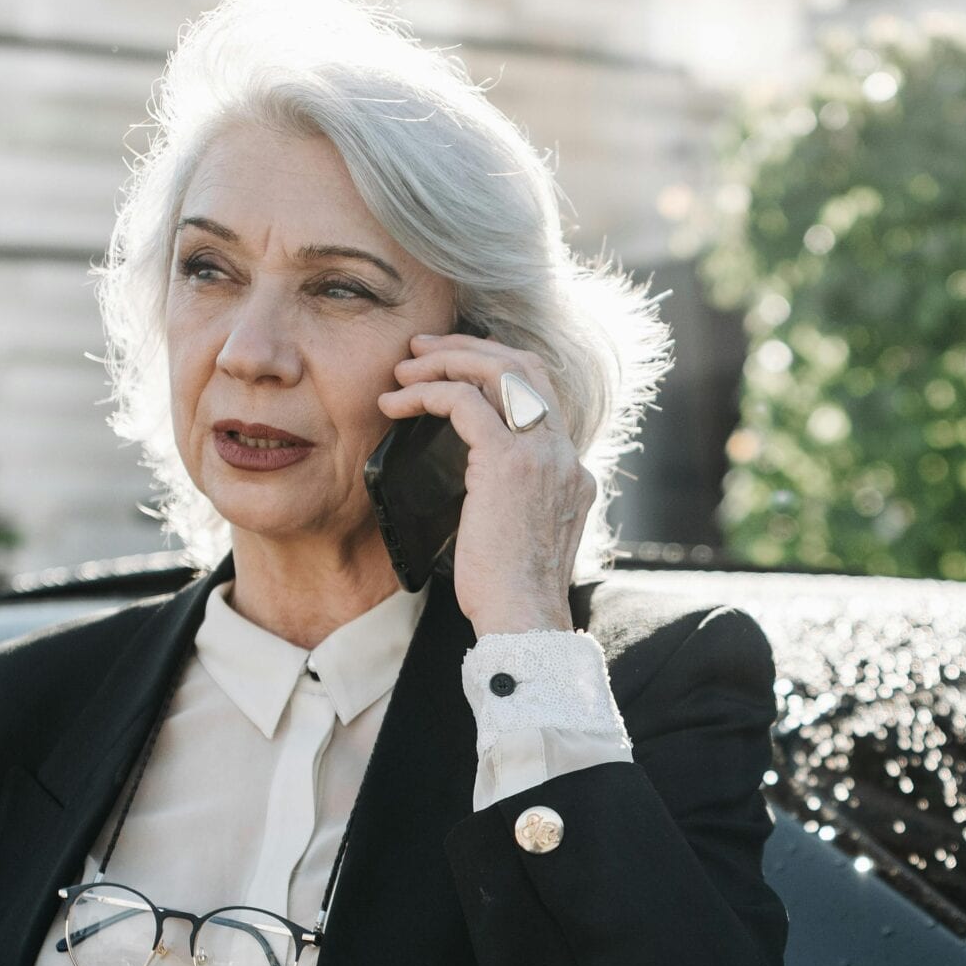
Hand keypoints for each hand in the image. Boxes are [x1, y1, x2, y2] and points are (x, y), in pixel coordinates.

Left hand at [382, 331, 593, 634]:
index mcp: (570, 469)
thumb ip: (512, 497)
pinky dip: (427, 394)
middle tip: (423, 349)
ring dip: (445, 361)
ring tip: (403, 371)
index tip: (455, 369)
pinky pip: (464, 401)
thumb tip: (475, 482)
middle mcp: (563, 453)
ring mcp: (541, 454)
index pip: (540, 392)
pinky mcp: (508, 463)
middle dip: (470, 347)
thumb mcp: (521, 533)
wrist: (524, 619)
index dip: (496, 368)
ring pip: (498, 370)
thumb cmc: (511, 593)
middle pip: (525, 365)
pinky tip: (396, 405)